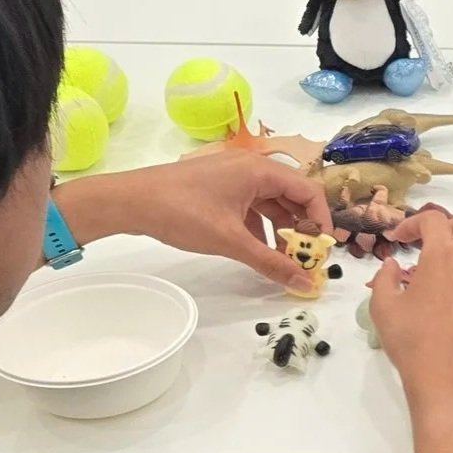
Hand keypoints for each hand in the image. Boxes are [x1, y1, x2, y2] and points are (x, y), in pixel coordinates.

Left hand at [108, 148, 331, 290]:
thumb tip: (305, 284)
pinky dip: (260, 227)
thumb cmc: (182, 212)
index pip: (309, 192)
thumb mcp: (231, 241)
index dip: (322, 221)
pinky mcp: (219, 186)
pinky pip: (252, 206)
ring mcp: (234, 176)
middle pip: (293, 197)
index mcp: (260, 170)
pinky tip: (257, 250)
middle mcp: (251, 167)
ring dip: (281, 231)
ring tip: (283, 260)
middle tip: (306, 259)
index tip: (323, 250)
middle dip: (303, 229)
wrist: (130, 201)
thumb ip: (272, 263)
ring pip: (272, 204)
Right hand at [368, 211, 452, 412]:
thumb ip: (384, 279)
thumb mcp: (383, 308)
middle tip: (432, 248)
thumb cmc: (413, 345)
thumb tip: (392, 265)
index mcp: (443, 256)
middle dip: (447, 231)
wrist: (451, 381)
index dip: (414, 224)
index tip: (403, 239)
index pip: (433, 220)